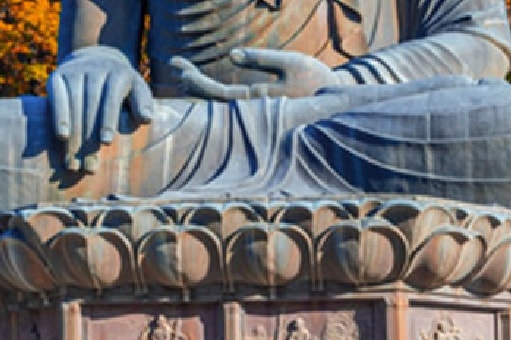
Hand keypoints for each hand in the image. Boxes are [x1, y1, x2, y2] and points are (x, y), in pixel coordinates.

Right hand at [46, 46, 157, 173]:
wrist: (96, 58)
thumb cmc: (121, 85)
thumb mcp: (138, 89)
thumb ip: (143, 104)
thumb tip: (147, 119)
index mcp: (118, 73)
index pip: (111, 99)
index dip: (108, 121)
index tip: (106, 143)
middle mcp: (94, 69)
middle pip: (90, 106)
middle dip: (89, 137)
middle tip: (89, 165)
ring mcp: (74, 72)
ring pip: (72, 106)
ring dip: (73, 136)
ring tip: (74, 162)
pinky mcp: (57, 76)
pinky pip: (56, 99)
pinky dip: (58, 118)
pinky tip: (61, 138)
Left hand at [170, 48, 339, 100]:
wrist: (336, 100)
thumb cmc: (315, 79)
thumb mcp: (291, 63)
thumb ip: (262, 59)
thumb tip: (232, 55)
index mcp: (257, 103)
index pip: (217, 96)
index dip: (197, 82)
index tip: (180, 68)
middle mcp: (252, 112)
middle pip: (212, 101)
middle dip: (193, 82)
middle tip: (174, 64)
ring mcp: (254, 112)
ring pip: (219, 103)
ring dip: (200, 87)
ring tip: (183, 71)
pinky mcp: (258, 108)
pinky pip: (228, 102)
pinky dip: (212, 91)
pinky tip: (202, 83)